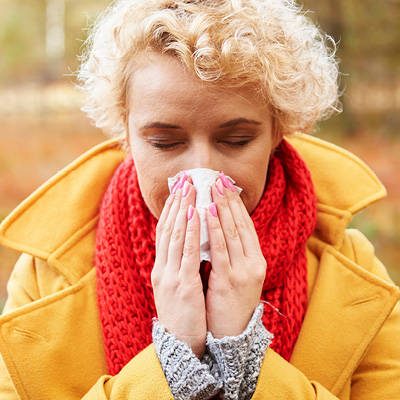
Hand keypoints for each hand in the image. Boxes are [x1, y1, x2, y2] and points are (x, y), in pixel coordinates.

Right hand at [151, 176, 206, 357]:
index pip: (164, 232)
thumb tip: (189, 244)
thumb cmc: (182, 314)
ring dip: (182, 209)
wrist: (180, 344)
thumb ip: (179, 264)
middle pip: (167, 228)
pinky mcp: (182, 285)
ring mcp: (170, 275)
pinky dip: (189, 231)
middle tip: (183, 179)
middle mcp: (162, 268)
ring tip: (189, 187)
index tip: (178, 189)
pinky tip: (194, 214)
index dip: (171, 209)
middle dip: (176, 202)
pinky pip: (186, 252)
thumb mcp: (177, 285)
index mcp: (161, 268)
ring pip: (175, 235)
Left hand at [206, 174, 265, 337]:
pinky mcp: (229, 280)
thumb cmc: (230, 303)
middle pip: (240, 224)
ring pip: (231, 232)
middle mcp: (254, 262)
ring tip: (212, 187)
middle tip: (218, 177)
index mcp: (256, 260)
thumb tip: (218, 228)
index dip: (236, 203)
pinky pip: (220, 249)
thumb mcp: (236, 275)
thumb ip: (231, 253)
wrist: (231, 336)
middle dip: (228, 199)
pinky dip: (213, 228)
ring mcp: (243, 271)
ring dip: (221, 207)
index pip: (246, 225)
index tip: (226, 185)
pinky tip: (205, 212)